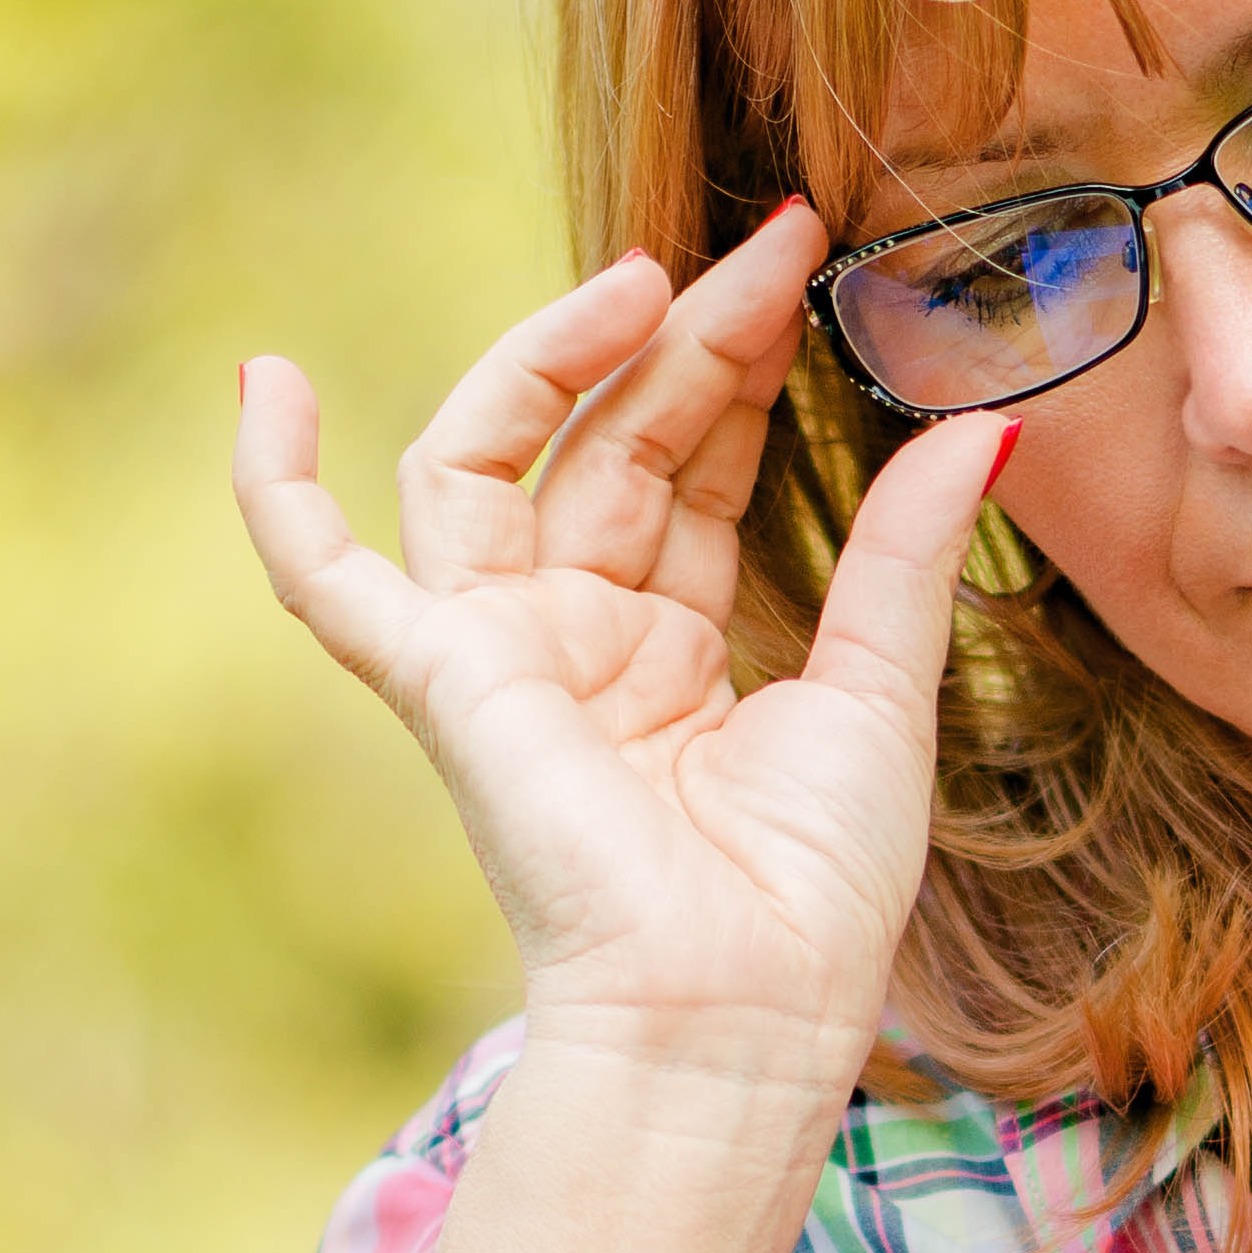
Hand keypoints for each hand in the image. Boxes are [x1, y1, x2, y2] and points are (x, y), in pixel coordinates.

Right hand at [230, 209, 1011, 1106]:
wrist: (743, 1007)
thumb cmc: (815, 888)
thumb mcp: (881, 689)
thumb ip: (908, 550)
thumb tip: (986, 428)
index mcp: (673, 651)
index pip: (691, 466)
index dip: (739, 362)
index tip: (806, 263)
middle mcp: (578, 640)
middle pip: (611, 442)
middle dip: (686, 340)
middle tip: (766, 245)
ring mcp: (502, 655)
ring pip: (496, 459)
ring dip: (553, 356)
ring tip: (646, 277)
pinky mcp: (442, 681)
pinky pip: (323, 575)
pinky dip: (274, 485)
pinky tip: (265, 381)